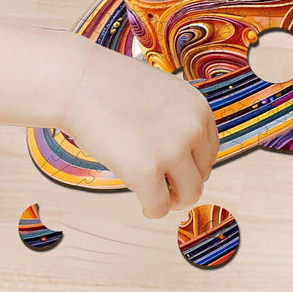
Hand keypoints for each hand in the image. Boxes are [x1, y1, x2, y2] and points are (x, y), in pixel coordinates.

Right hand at [62, 43, 219, 219]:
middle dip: (182, 183)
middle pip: (202, 174)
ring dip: (172, 200)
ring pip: (189, 194)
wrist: (81, 82)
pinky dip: (152, 209)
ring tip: (155, 196)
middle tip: (162, 186)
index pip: (210, 151)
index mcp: (199, 108)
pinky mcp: (146, 171)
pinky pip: (159, 206)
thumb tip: (185, 165)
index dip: (193, 165)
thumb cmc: (114, 88)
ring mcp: (172, 149)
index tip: (175, 170)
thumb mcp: (163, 95)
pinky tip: (143, 204)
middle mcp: (192, 128)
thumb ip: (179, 123)